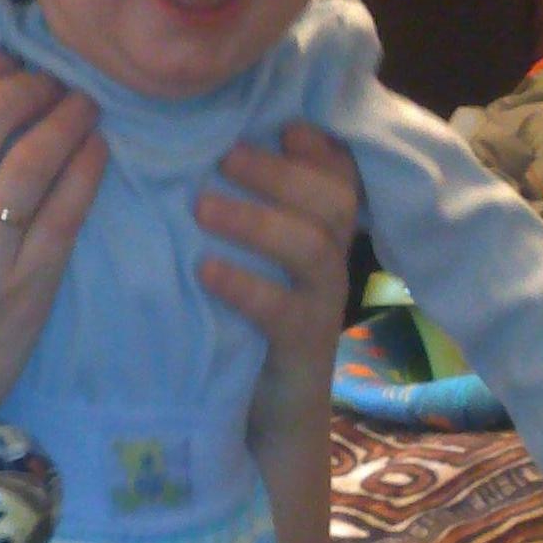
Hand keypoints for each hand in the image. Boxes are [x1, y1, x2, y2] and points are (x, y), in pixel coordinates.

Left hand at [196, 122, 359, 444]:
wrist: (262, 417)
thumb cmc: (243, 321)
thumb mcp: (246, 257)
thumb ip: (241, 208)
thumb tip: (204, 147)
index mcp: (321, 231)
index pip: (339, 173)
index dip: (317, 145)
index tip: (279, 125)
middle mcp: (331, 261)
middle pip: (333, 199)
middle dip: (279, 172)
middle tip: (224, 157)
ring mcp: (322, 305)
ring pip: (314, 247)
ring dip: (258, 220)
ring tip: (202, 207)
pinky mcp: (303, 348)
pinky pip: (284, 310)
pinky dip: (245, 285)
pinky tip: (205, 271)